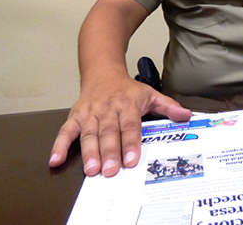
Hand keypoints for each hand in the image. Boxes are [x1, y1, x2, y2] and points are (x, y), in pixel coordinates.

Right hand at [48, 74, 190, 176]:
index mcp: (127, 105)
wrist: (102, 71)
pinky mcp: (75, 116)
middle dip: (109, 152)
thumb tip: (186, 115)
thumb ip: (168, 106)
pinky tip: (56, 159)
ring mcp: (90, 113)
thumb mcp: (150, 93)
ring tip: (91, 169)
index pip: (129, 125)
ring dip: (89, 152)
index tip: (131, 159)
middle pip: (108, 132)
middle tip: (110, 170)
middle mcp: (107, 109)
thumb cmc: (126, 88)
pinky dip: (59, 145)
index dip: (130, 143)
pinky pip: (65, 131)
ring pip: (89, 134)